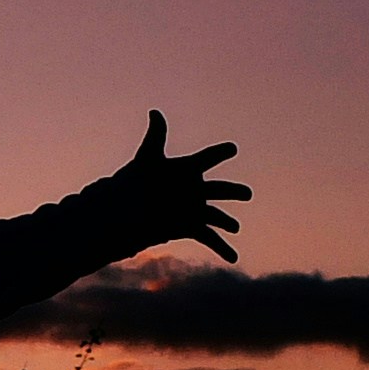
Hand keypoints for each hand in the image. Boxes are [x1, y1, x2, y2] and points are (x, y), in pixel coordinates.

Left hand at [105, 110, 248, 263]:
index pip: (207, 158)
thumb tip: (154, 111)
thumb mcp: (146, 158)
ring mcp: (191, 209)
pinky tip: (233, 258)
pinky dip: (221, 247)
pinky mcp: (188, 227)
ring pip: (216, 215)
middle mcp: (192, 190)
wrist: (120, 213)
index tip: (232, 148)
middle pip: (219, 189)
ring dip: (227, 221)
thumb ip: (156, 136)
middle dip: (233, 191)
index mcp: (186, 170)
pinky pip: (209, 237)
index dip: (220, 152)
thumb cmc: (132, 182)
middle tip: (247, 194)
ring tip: (235, 228)